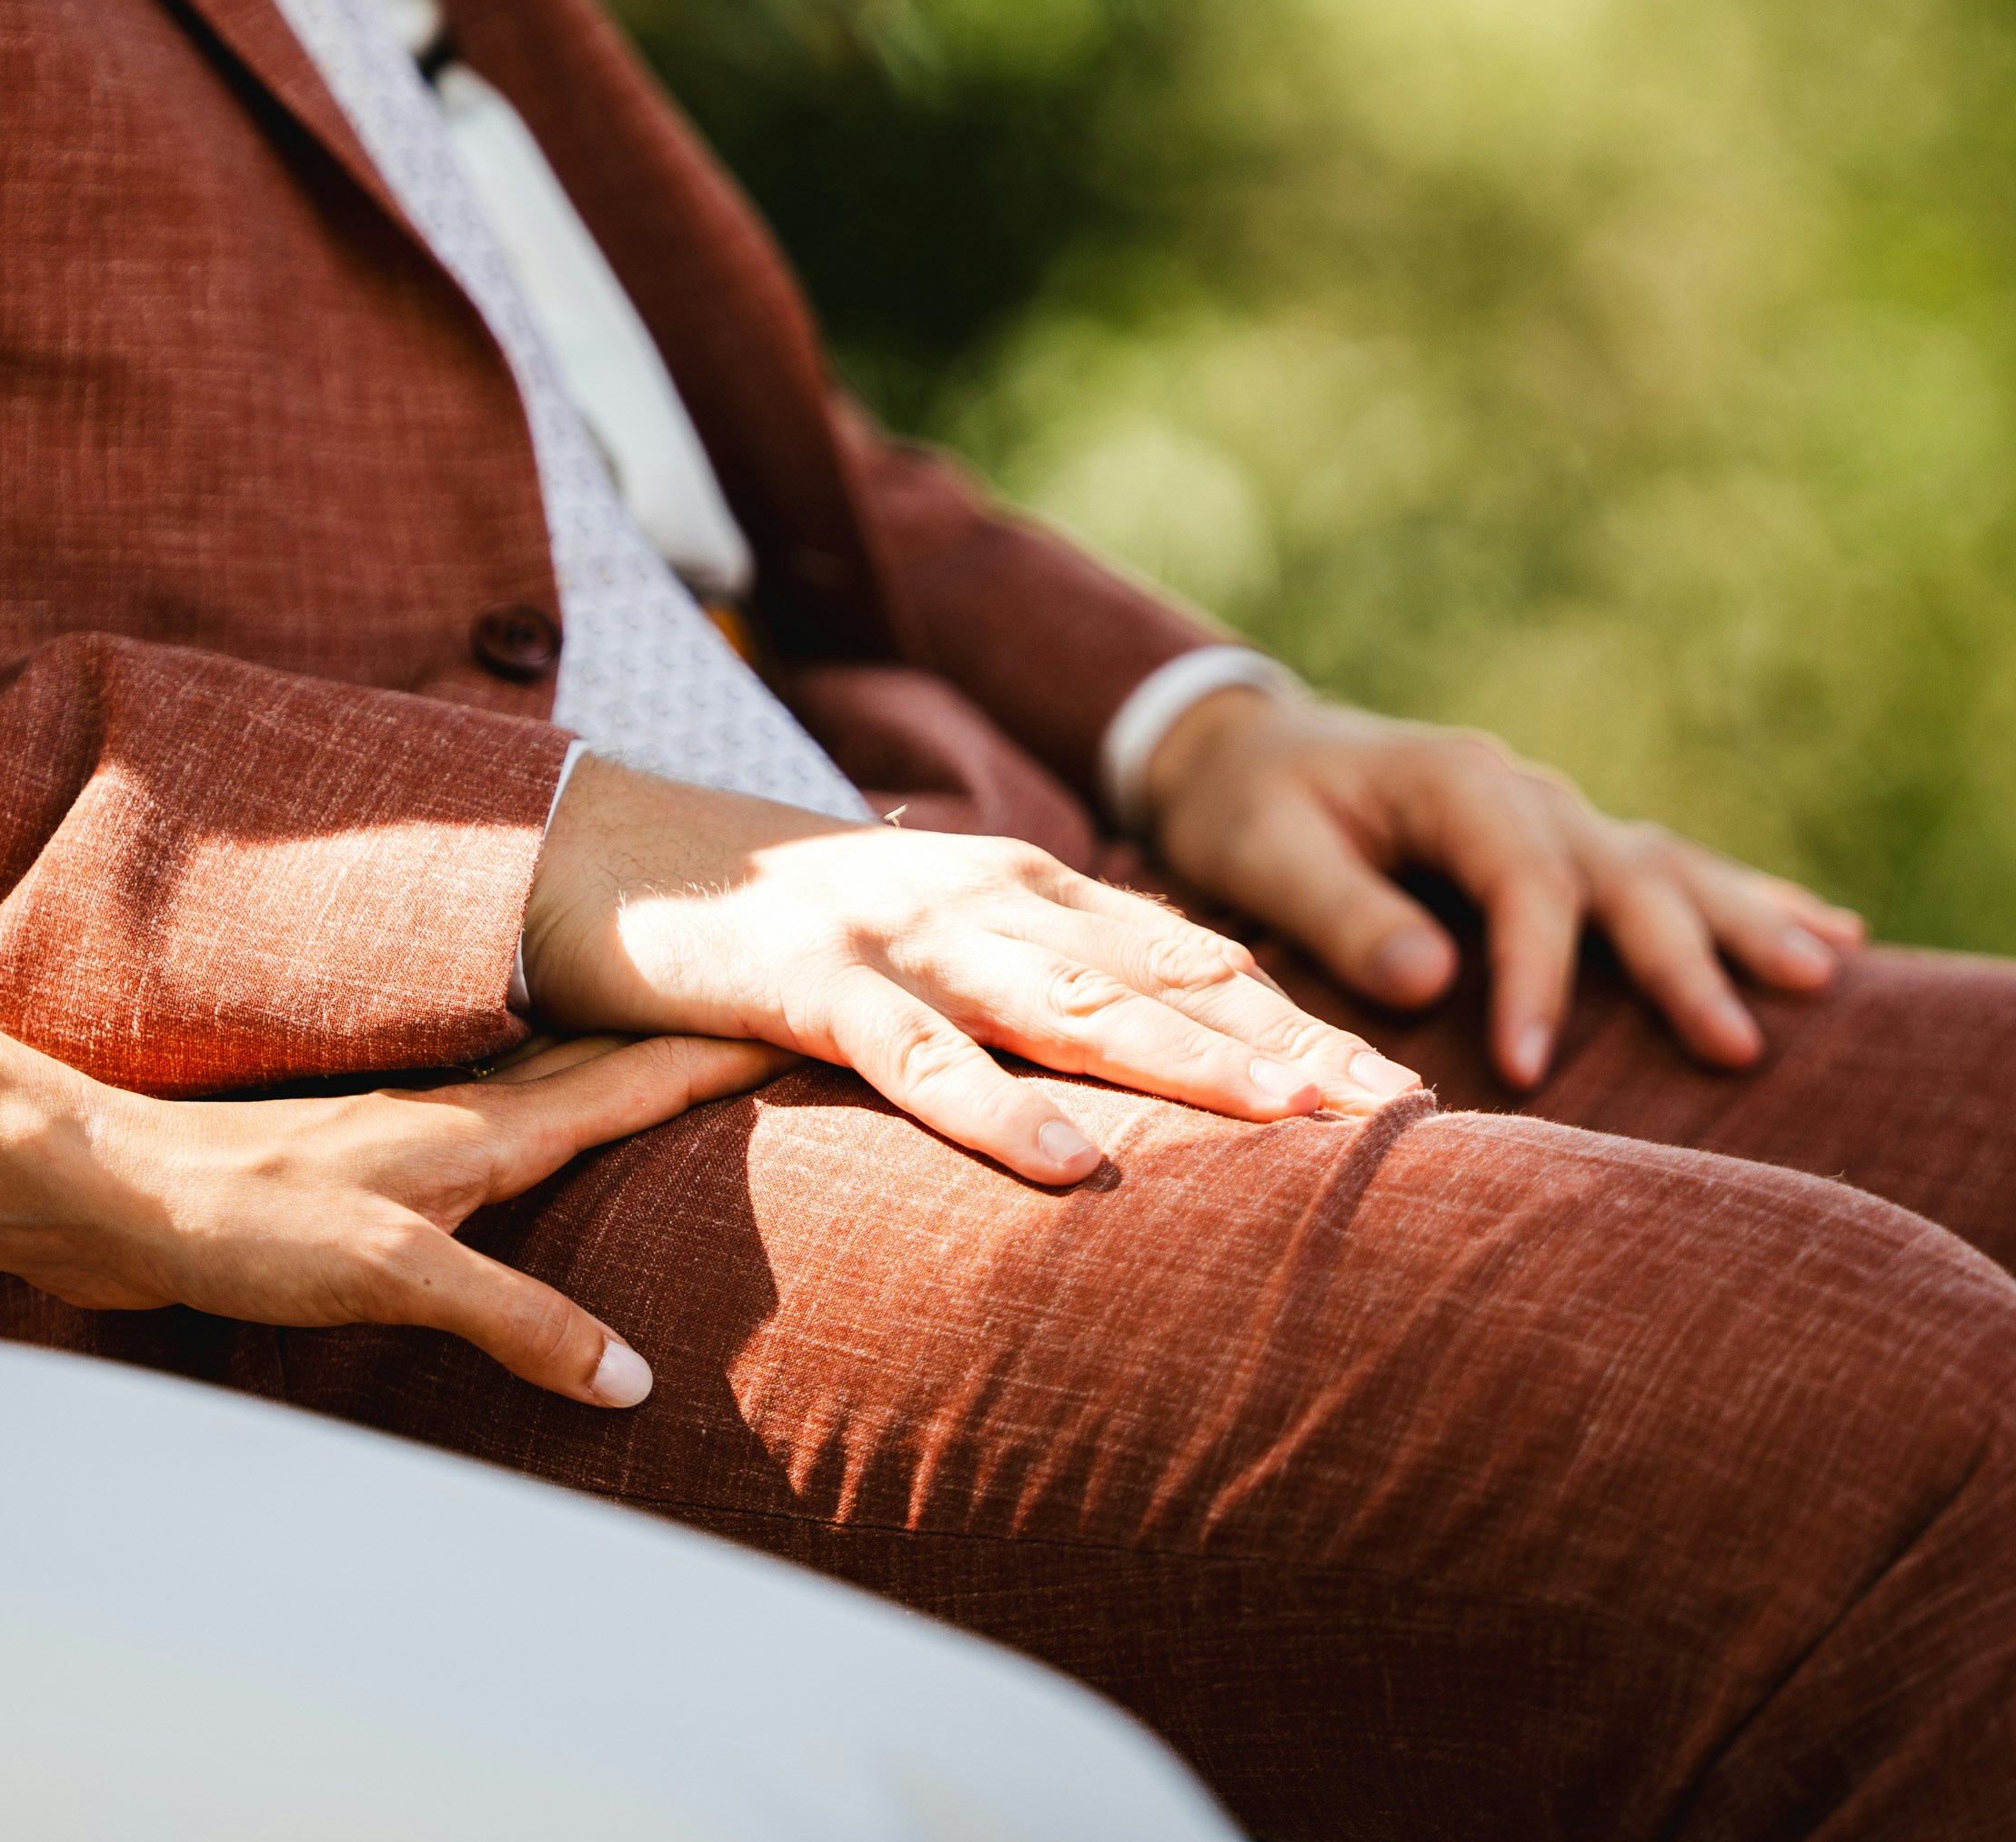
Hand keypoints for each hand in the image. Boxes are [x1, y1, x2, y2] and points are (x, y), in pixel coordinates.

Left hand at [20, 1034, 791, 1407]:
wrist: (114, 1197)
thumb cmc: (246, 1221)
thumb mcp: (396, 1276)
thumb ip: (519, 1322)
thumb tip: (635, 1381)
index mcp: (487, 1128)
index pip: (636, 1080)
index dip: (721, 1057)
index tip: (811, 1023)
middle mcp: (463, 1117)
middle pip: (608, 1073)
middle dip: (695, 1054)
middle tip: (781, 1036)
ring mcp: (417, 1142)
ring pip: (555, 1098)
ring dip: (628, 1082)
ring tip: (689, 1080)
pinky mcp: (373, 1178)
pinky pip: (502, 1145)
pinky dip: (555, 1134)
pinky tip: (543, 1158)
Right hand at [521, 756, 1422, 1187]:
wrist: (606, 850)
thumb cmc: (781, 920)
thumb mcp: (931, 946)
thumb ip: (1030, 986)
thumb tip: (1144, 1069)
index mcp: (1028, 889)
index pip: (1195, 959)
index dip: (1304, 1021)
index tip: (1409, 1094)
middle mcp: (990, 898)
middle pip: (1167, 981)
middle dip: (1292, 1047)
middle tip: (1405, 1118)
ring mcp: (904, 936)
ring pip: (1070, 1007)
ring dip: (1190, 1065)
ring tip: (1296, 1123)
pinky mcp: (811, 983)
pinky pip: (918, 1059)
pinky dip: (997, 1113)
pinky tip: (1073, 1165)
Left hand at [1141, 689, 1865, 1088]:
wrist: (1247, 750)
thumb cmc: (1247, 809)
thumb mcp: (1262, 853)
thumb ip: (1340, 913)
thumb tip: (1432, 979)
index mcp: (1455, 783)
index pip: (1521, 884)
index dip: (1535, 978)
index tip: (1529, 1070)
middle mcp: (1526, 790)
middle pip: (1623, 872)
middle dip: (1682, 957)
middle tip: (1735, 1044)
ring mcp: (1559, 813)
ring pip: (1671, 865)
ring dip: (1746, 921)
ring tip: (1824, 976)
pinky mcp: (1571, 844)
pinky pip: (1674, 870)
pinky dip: (1751, 901)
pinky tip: (1834, 938)